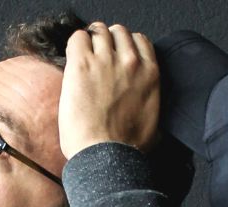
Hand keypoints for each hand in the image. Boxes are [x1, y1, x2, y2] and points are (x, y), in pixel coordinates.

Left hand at [59, 22, 159, 160]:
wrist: (106, 155)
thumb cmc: (128, 147)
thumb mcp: (154, 121)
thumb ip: (151, 101)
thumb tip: (147, 105)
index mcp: (150, 73)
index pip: (140, 40)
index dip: (125, 46)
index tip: (117, 55)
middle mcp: (130, 61)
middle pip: (118, 32)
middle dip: (107, 41)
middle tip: (97, 57)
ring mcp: (106, 61)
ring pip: (98, 31)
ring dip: (91, 42)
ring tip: (84, 59)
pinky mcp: (82, 64)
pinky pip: (78, 37)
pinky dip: (75, 44)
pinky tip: (73, 60)